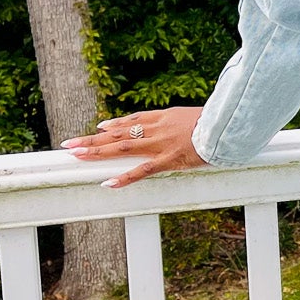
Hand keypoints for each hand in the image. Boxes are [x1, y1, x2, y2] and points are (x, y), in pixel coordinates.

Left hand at [62, 107, 207, 188]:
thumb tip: (187, 126)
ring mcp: (161, 144)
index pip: (134, 120)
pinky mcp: (169, 159)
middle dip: (93, 139)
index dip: (115, 124)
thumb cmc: (220, 121)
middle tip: (70, 144)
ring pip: (123, 146)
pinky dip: (125, 177)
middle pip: (119, 132)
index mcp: (165, 116)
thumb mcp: (199, 116)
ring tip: (76, 155)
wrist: (229, 124)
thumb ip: (187, 122)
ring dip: (98, 151)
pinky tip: (108, 183)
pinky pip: (142, 170)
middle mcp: (157, 128)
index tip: (100, 127)